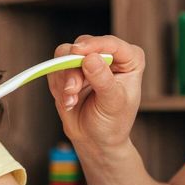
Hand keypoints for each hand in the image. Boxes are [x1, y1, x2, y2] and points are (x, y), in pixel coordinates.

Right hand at [46, 35, 144, 151]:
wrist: (95, 140)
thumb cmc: (112, 123)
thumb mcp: (112, 103)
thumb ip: (103, 80)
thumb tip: (90, 58)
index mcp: (129, 59)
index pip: (111, 43)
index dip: (94, 45)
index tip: (77, 52)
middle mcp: (108, 55)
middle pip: (83, 45)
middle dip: (73, 67)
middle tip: (72, 90)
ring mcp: (87, 61)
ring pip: (65, 54)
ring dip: (64, 78)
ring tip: (70, 100)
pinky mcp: (69, 70)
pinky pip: (55, 67)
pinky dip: (58, 85)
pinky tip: (68, 101)